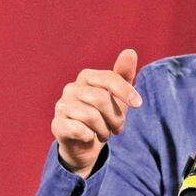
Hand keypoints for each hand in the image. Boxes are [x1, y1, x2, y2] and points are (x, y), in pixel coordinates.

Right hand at [51, 49, 141, 177]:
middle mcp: (71, 88)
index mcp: (86, 77)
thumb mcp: (118, 96)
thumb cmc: (103, 115)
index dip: (125, 91)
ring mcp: (61, 106)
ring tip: (104, 133)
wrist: (85, 144)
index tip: (138, 104)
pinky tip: (89, 137)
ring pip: (91, 116)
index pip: (109, 78)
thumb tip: (130, 51)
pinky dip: (90, 136)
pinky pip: (79, 130)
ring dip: (105, 130)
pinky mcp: (57, 125)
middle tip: (118, 128)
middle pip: (101, 99)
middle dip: (116, 117)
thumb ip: (124, 74)